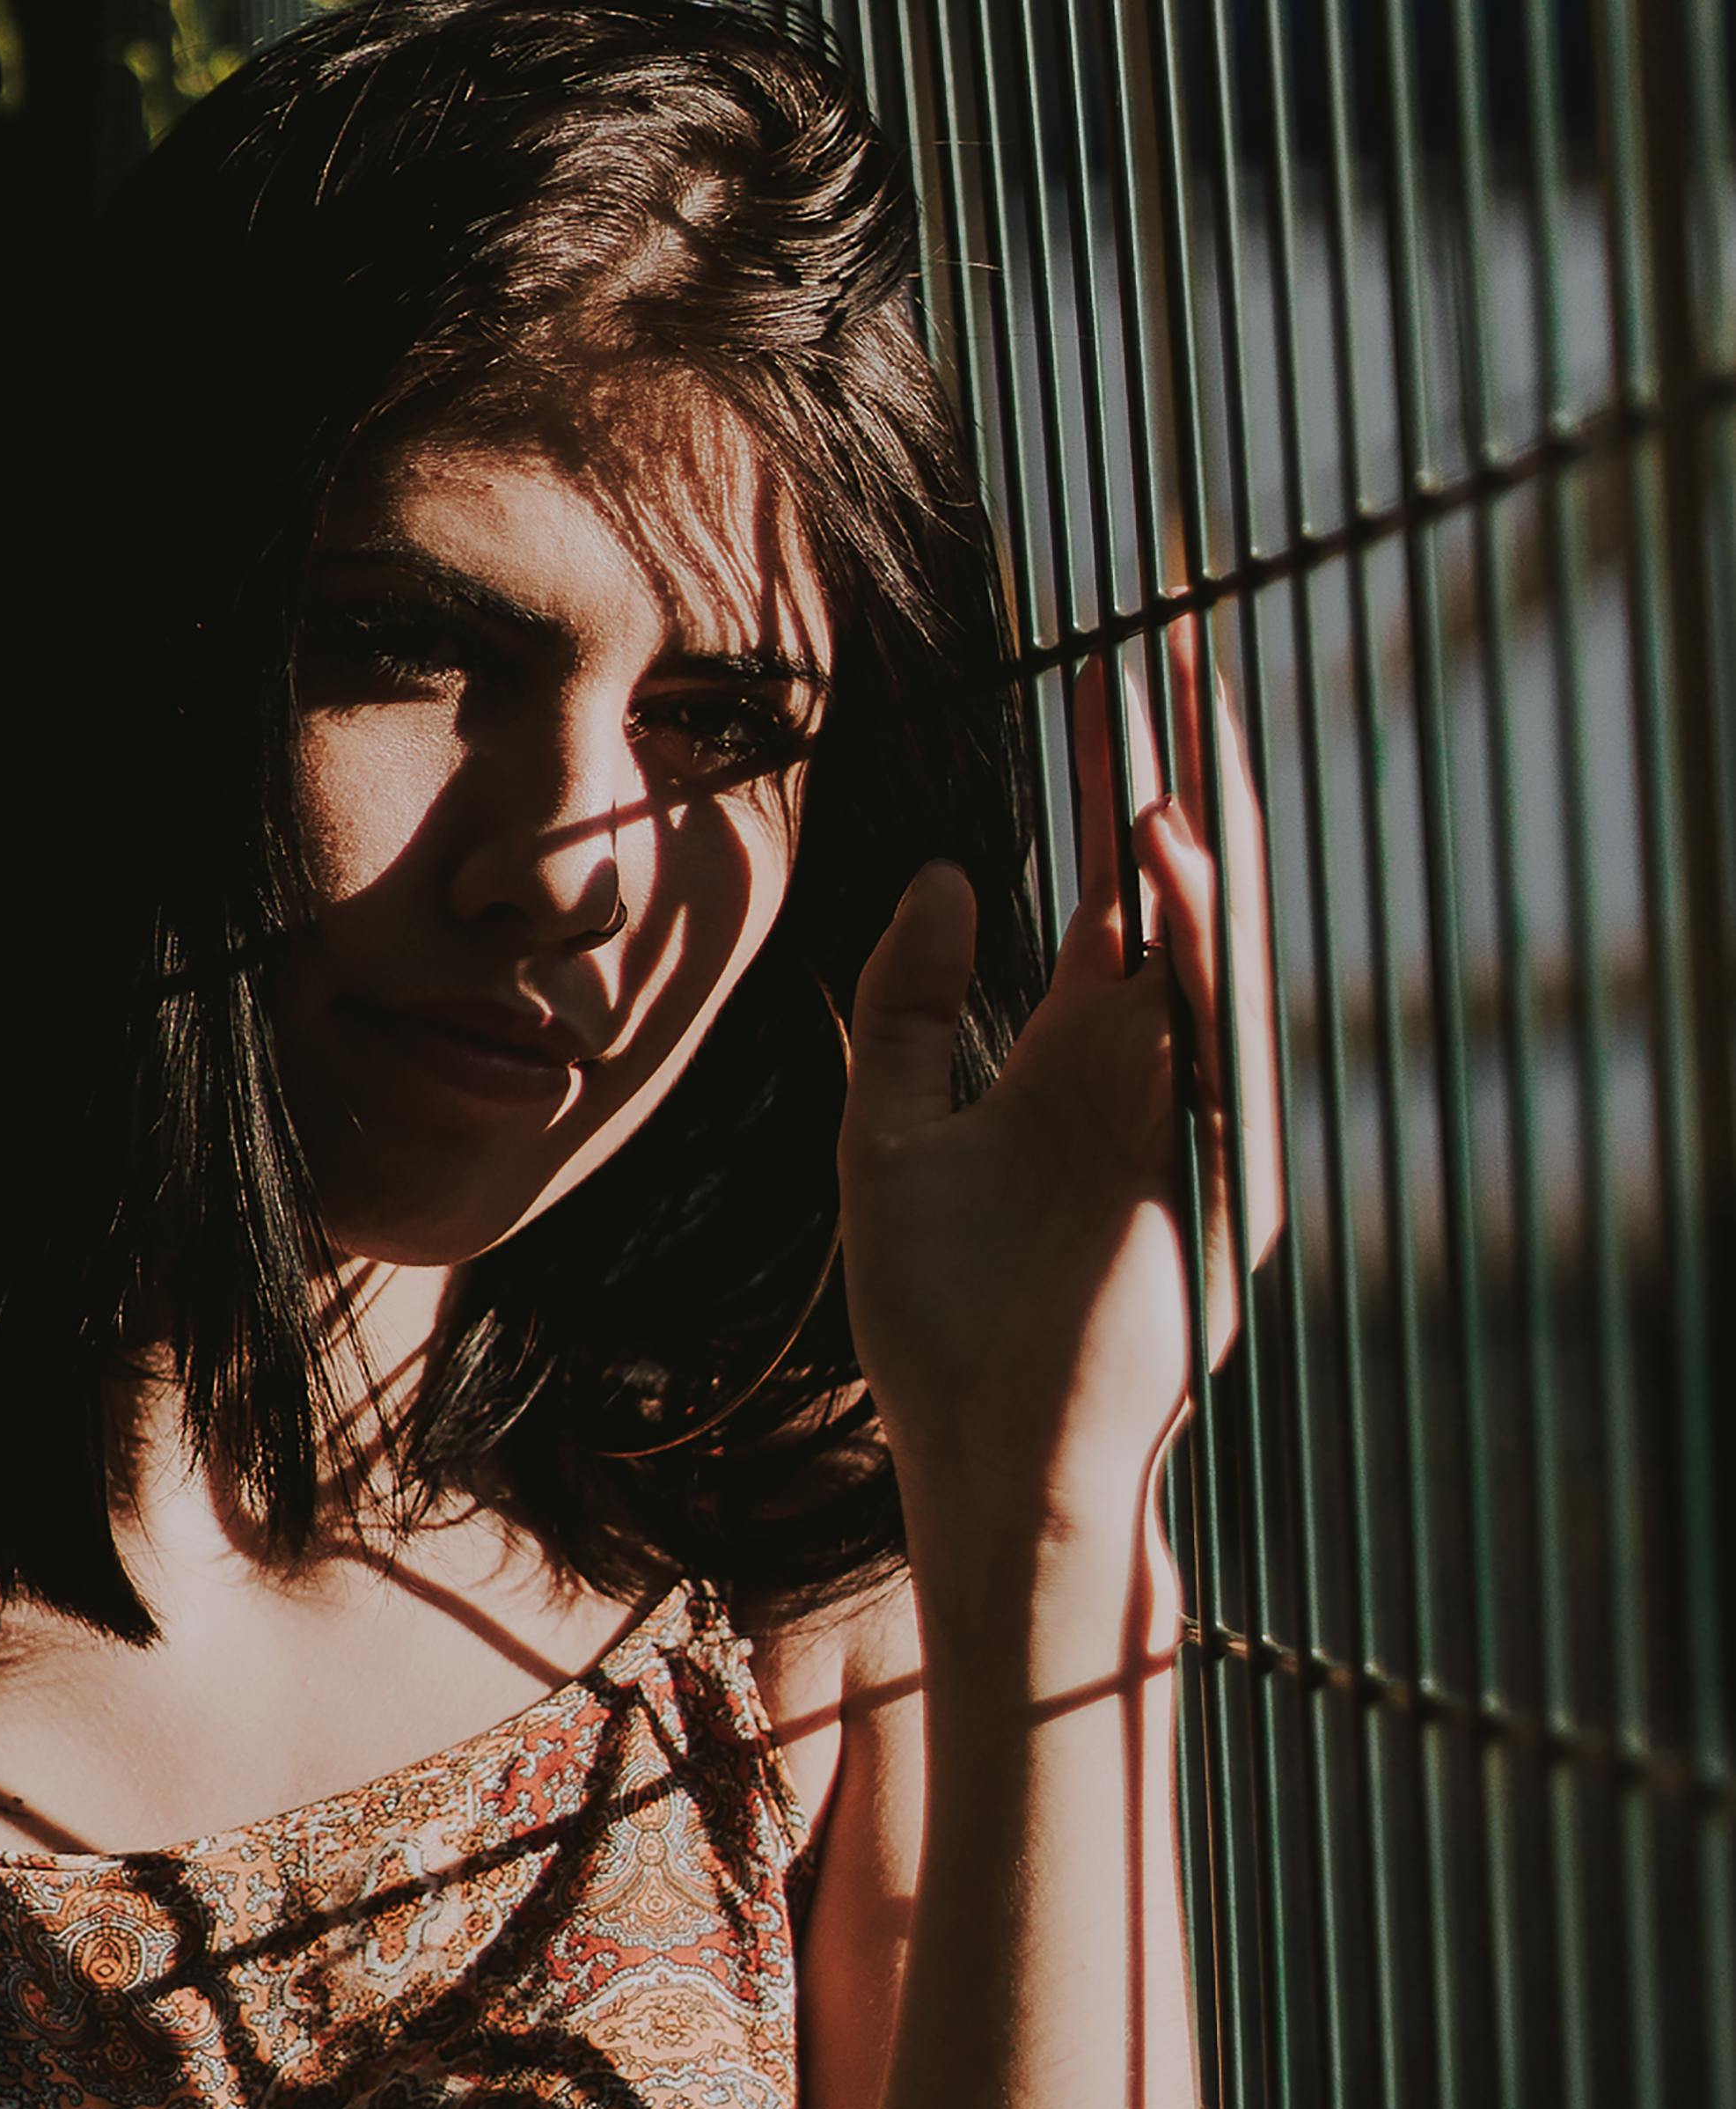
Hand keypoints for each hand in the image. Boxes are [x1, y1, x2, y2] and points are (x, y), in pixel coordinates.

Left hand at [837, 618, 1281, 1565]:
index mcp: (1076, 1058)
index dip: (1107, 788)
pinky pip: (1217, 1045)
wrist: (984, 1454)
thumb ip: (911, 1008)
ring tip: (1169, 742)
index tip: (1106, 680)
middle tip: (1175, 654)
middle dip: (1178, 778)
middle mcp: (1146, 1074)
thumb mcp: (890, 1134)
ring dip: (1197, 849)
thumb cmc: (935, 1319)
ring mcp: (1189, 1123)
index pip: (1110, 891)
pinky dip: (1197, 958)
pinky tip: (1170, 875)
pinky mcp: (1212, 1182)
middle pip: (1176, 896)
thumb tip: (940, 875)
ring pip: (1209, 954)